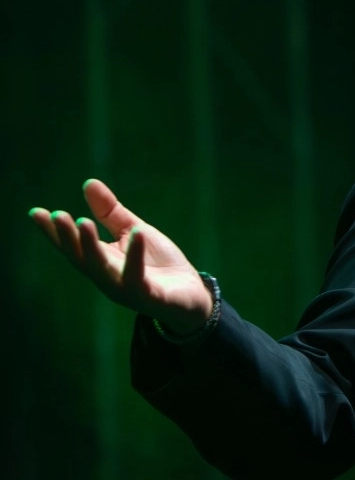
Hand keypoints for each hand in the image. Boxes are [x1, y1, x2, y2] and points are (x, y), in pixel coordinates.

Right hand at [30, 179, 212, 333]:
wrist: (192, 295)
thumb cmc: (159, 265)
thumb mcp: (133, 231)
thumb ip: (111, 213)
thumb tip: (88, 183)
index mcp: (101, 262)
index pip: (72, 246)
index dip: (53, 232)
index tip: (36, 212)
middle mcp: (108, 278)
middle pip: (81, 258)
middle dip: (67, 238)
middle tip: (57, 215)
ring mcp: (127, 289)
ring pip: (101, 270)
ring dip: (90, 247)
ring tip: (83, 222)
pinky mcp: (150, 296)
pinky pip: (139, 277)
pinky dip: (136, 256)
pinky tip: (137, 234)